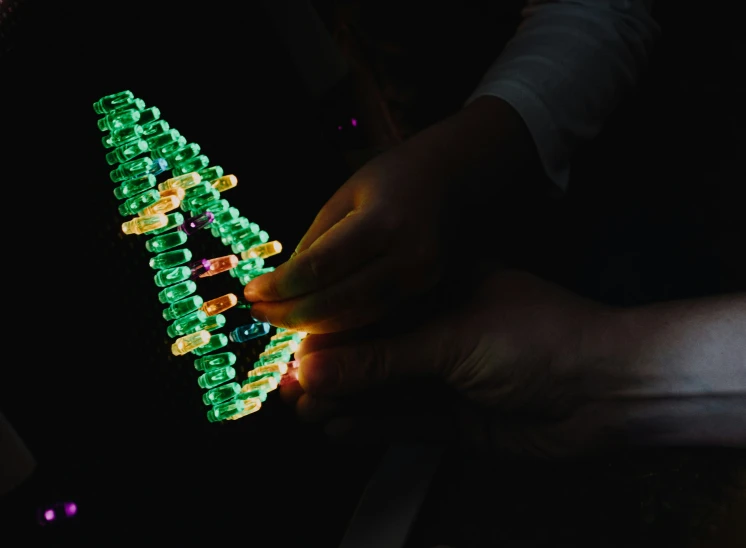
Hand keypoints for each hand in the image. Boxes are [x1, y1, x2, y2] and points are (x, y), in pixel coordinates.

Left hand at [243, 97, 536, 333]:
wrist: (453, 180)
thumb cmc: (392, 178)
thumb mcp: (346, 196)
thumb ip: (317, 241)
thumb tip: (284, 284)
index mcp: (383, 224)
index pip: (319, 267)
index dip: (281, 286)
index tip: (251, 292)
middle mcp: (406, 257)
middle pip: (336, 301)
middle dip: (290, 313)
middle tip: (257, 313)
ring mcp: (419, 278)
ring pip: (355, 317)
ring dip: (311, 324)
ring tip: (276, 319)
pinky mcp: (423, 291)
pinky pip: (373, 315)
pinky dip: (339, 323)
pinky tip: (312, 323)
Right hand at [279, 268, 611, 457]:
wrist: (610, 393)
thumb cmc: (540, 339)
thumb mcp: (452, 339)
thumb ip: (381, 358)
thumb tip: (313, 365)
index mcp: (442, 290)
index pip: (372, 306)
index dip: (331, 325)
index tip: (291, 340)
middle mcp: (441, 330)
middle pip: (372, 350)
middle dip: (330, 367)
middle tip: (286, 382)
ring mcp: (447, 375)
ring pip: (382, 388)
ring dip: (343, 398)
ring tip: (301, 408)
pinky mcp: (454, 418)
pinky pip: (402, 420)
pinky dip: (370, 424)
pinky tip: (336, 427)